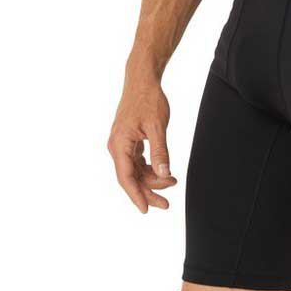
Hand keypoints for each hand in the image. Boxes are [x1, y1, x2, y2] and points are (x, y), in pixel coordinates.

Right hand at [107, 75, 176, 212]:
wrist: (142, 80)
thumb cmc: (148, 99)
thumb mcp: (157, 126)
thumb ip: (160, 152)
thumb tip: (164, 174)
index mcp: (120, 144)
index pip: (126, 177)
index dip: (136, 195)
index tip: (146, 209)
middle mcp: (117, 146)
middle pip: (130, 178)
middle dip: (148, 192)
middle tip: (166, 204)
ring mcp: (122, 145)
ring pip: (135, 172)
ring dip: (152, 180)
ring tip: (173, 182)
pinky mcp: (128, 142)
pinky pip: (137, 163)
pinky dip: (150, 170)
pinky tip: (165, 173)